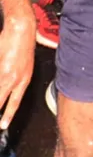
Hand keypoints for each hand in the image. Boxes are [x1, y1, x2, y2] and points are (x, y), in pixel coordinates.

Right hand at [0, 16, 35, 130]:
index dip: (8, 115)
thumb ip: (17, 82)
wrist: (21, 30)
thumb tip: (9, 92)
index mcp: (23, 80)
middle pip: (0, 99)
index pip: (14, 102)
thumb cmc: (23, 48)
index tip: (2, 125)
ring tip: (1, 85)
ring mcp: (2, 72)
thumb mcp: (26, 69)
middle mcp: (13, 78)